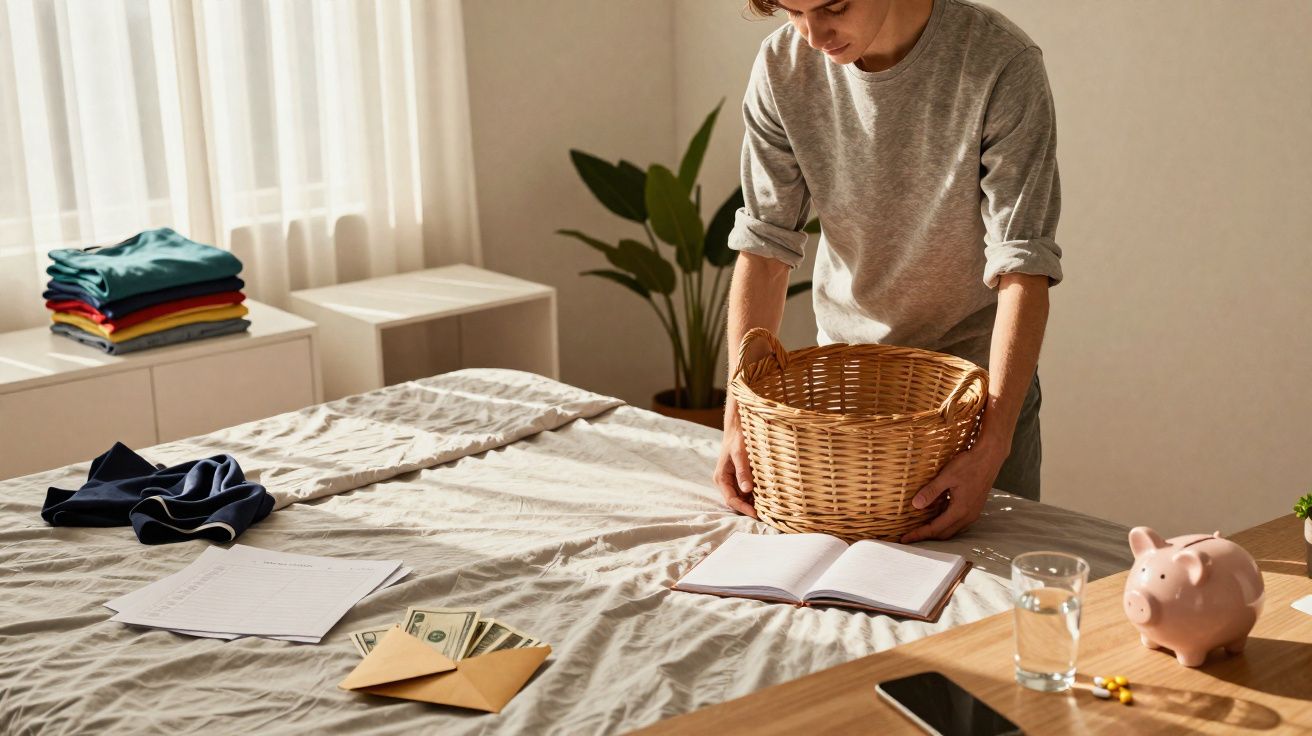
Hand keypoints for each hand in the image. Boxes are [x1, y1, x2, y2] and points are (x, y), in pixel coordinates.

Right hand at [713, 403, 758, 517]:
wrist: (739, 428)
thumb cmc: (738, 439)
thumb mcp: (739, 454)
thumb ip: (742, 471)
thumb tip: (746, 490)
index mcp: (721, 478)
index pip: (731, 500)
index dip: (743, 509)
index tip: (757, 514)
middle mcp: (726, 482)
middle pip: (737, 501)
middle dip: (750, 508)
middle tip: (767, 514)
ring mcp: (734, 480)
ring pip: (743, 498)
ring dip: (754, 502)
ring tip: (769, 507)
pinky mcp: (742, 477)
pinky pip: (748, 491)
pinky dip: (757, 495)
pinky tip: (768, 496)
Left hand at [899, 440, 1008, 542]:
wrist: (990, 457)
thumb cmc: (969, 464)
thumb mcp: (947, 476)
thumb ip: (931, 491)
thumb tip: (916, 505)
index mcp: (960, 511)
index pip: (935, 529)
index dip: (919, 534)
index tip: (905, 538)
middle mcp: (968, 516)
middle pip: (944, 534)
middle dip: (926, 536)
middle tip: (910, 535)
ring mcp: (973, 513)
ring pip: (952, 530)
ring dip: (936, 531)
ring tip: (920, 528)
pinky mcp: (975, 508)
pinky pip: (958, 523)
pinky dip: (945, 524)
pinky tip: (936, 517)